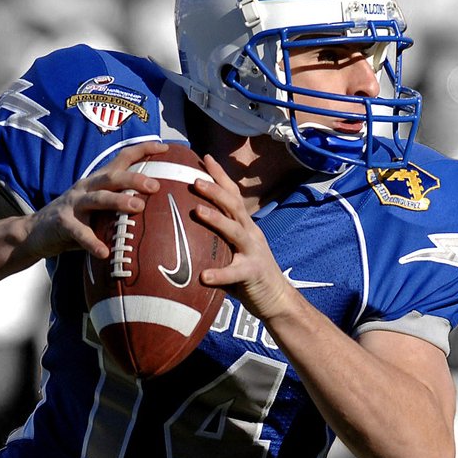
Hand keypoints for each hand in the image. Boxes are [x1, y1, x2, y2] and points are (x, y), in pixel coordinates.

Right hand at [18, 141, 168, 261]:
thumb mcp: (99, 208)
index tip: (165, 147)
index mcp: (97, 181)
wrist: (35, 231)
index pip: (121, 159)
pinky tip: (104, 252)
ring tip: (137, 207)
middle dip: (134, 179)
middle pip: (111, 177)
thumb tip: (159, 210)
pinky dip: (92, 242)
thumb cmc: (76, 220)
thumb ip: (120, 205)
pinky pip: (79, 233)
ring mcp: (73, 204)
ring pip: (97, 199)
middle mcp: (86, 188)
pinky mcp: (62, 223)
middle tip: (155, 186)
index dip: (142, 150)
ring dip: (118, 201)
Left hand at [188, 154, 298, 320]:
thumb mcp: (233, 251)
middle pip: (234, 206)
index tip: (205, 157)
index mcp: (245, 226)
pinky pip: (235, 272)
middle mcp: (250, 234)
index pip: (233, 195)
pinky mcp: (253, 273)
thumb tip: (181, 231)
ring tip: (198, 211)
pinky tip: (204, 275)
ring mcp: (254, 252)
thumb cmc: (248, 276)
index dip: (220, 176)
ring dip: (216, 219)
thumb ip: (214, 240)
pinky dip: (220, 273)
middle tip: (195, 179)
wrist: (277, 300)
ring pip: (235, 231)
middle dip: (215, 190)